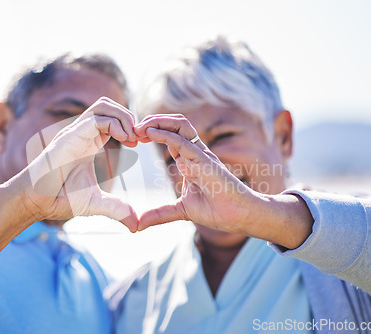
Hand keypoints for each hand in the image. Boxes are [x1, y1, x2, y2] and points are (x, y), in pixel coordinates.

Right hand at [16, 97, 139, 231]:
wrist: (36, 202)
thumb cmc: (59, 199)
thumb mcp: (96, 203)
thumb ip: (117, 209)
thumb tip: (135, 225)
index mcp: (89, 143)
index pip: (111, 119)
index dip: (130, 127)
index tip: (140, 143)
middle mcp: (82, 134)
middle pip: (108, 106)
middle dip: (129, 117)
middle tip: (139, 137)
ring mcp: (75, 133)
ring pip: (103, 105)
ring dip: (123, 116)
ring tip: (132, 137)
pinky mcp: (70, 137)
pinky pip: (96, 119)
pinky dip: (115, 124)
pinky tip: (124, 140)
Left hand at [134, 114, 261, 232]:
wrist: (238, 216)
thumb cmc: (217, 210)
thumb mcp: (180, 211)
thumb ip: (159, 214)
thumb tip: (137, 225)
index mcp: (188, 161)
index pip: (168, 136)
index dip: (150, 133)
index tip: (132, 138)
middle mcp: (194, 153)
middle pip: (173, 124)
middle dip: (152, 121)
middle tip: (132, 129)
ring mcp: (200, 155)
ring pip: (180, 125)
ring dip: (158, 121)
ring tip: (140, 127)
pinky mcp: (205, 160)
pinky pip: (184, 142)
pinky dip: (165, 134)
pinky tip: (150, 133)